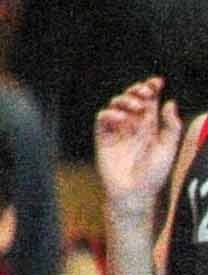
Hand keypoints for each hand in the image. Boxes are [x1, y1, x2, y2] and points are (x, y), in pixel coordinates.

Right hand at [97, 80, 184, 217]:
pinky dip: (110, 114)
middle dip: (138, 89)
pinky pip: (102, 118)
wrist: (134, 193)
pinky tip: (120, 119)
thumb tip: (169, 102)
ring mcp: (118, 130)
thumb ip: (171, 126)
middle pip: (133, 98)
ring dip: (124, 99)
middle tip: (145, 91)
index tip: (158, 82)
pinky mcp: (103, 137)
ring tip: (134, 106)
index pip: (150, 101)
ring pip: (116, 104)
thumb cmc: (154, 174)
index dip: (152, 88)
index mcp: (151, 126)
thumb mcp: (169, 148)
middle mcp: (134, 124)